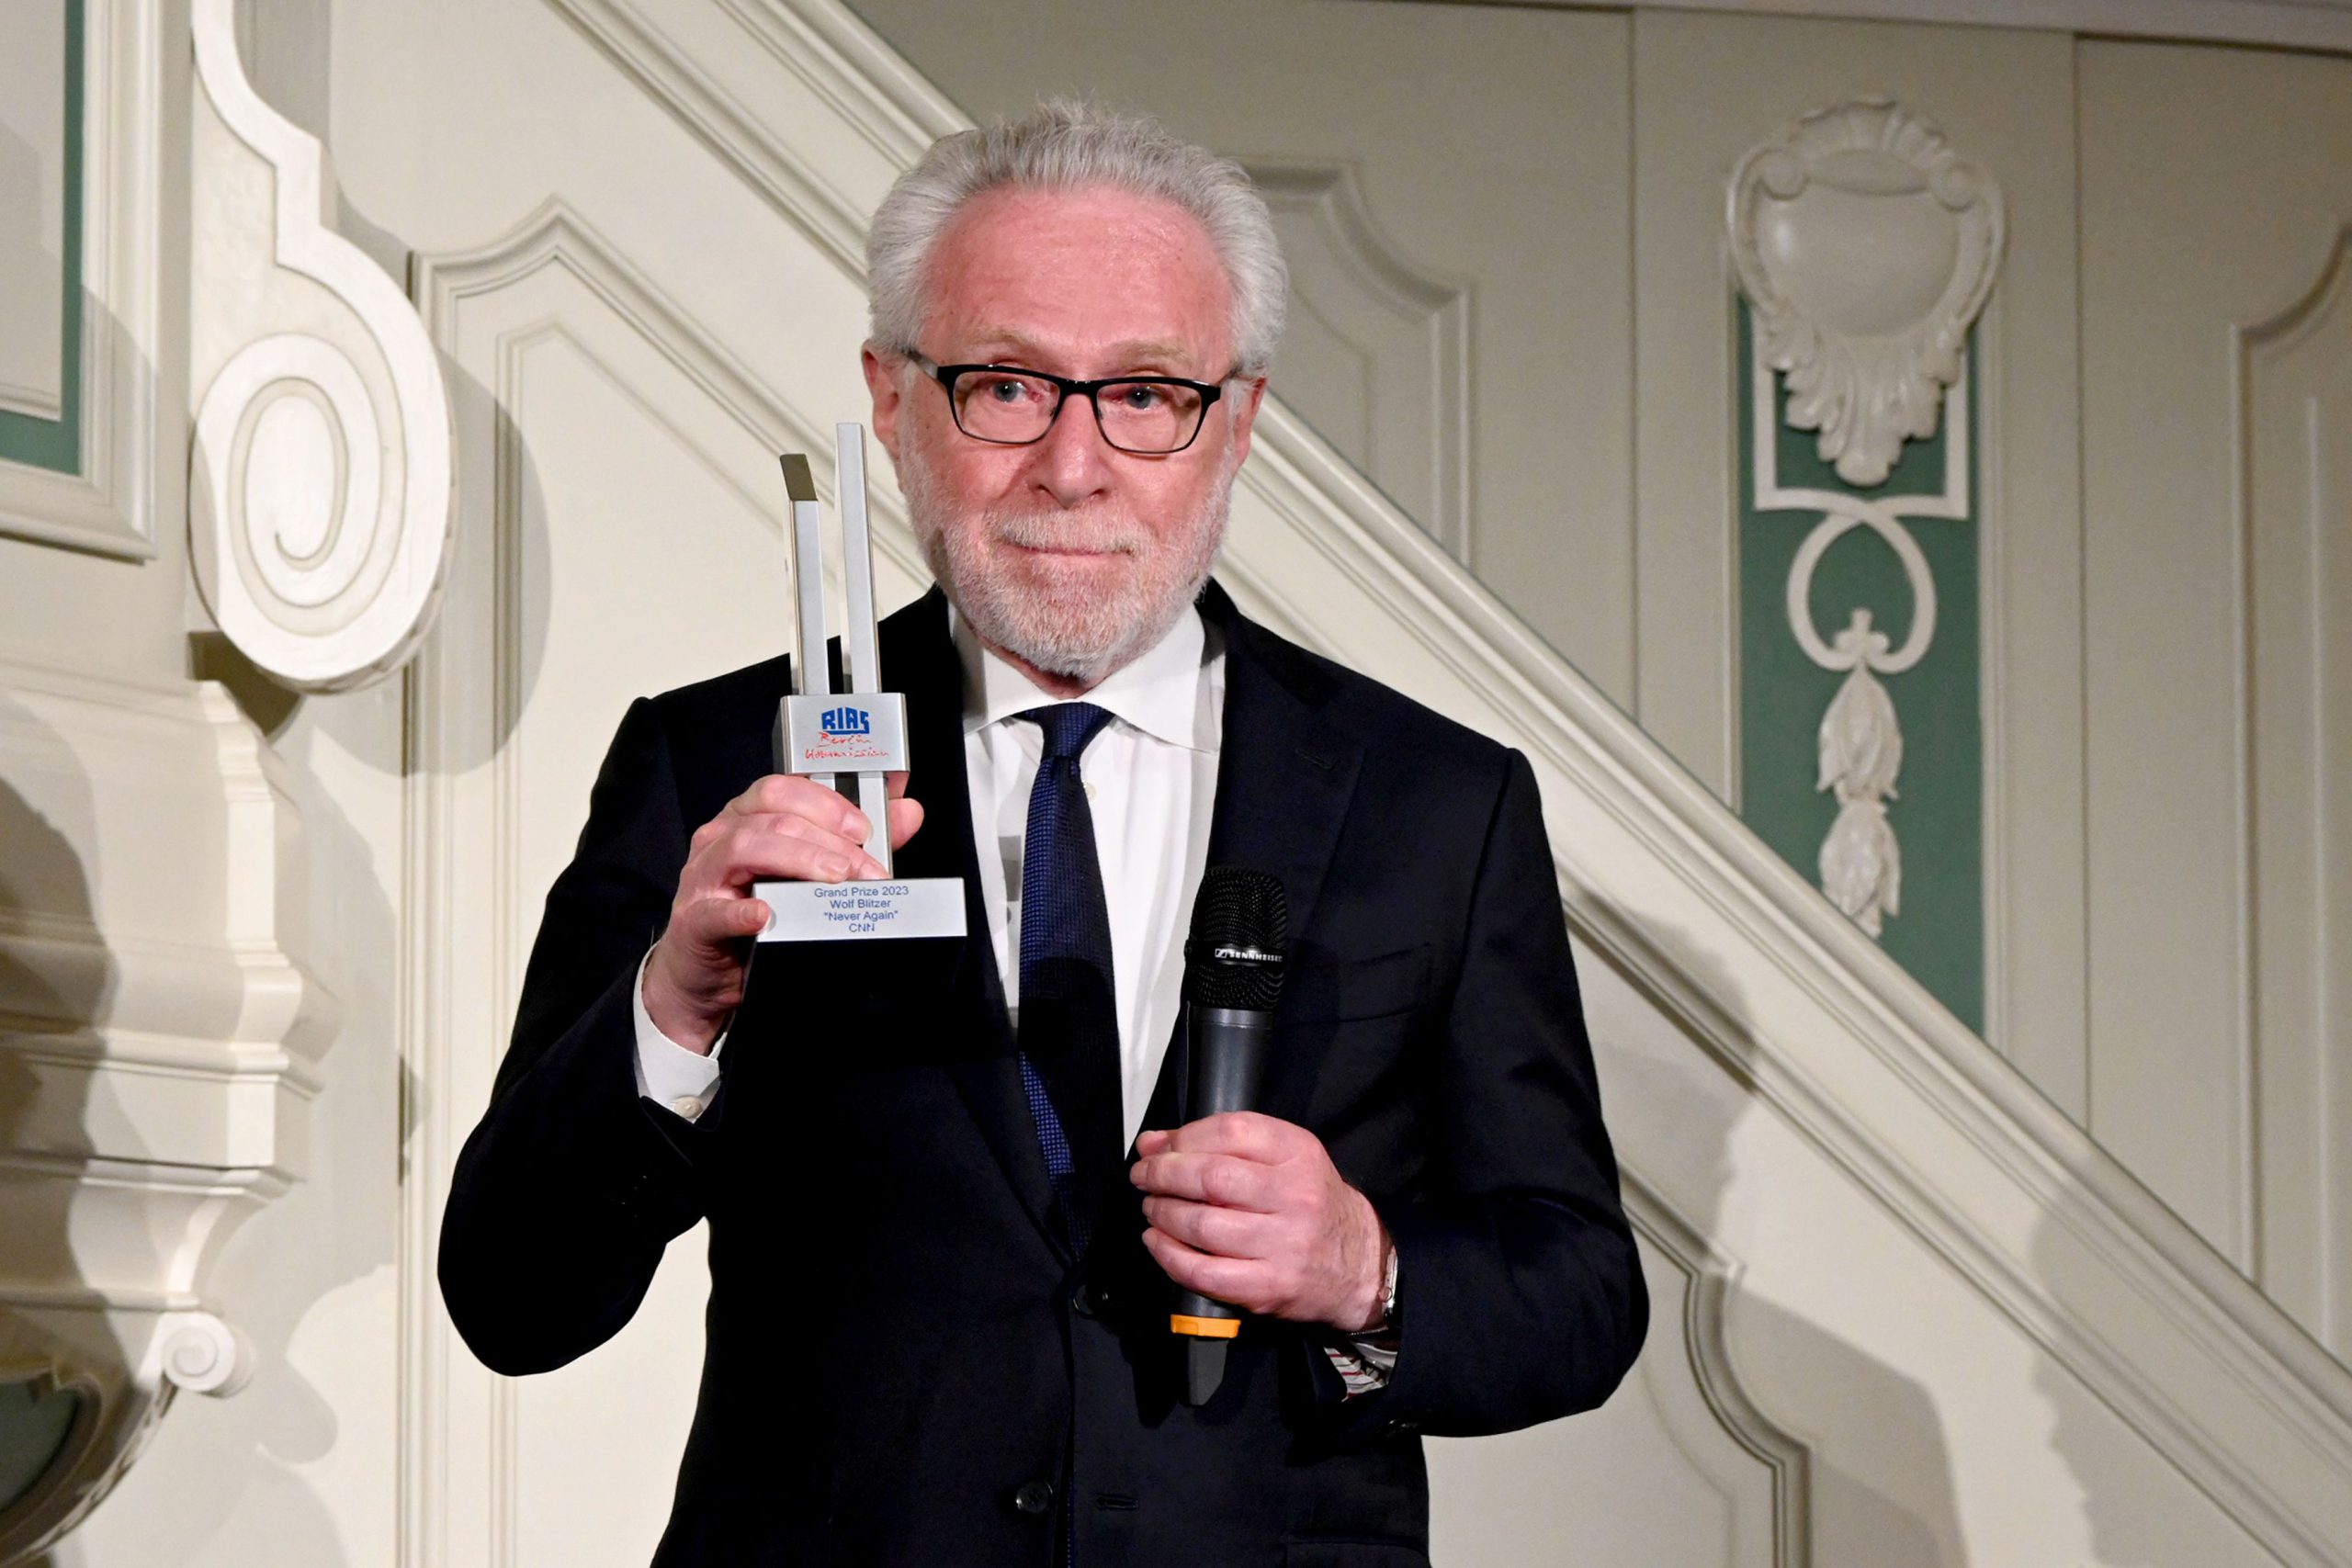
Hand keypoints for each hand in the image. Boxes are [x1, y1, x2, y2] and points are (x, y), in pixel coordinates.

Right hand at [641, 771, 921, 1050]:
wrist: (707, 975)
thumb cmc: (756, 916)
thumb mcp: (806, 875)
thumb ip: (856, 842)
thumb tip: (906, 813)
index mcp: (745, 819)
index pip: (782, 790)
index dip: (827, 804)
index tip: (866, 829)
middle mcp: (720, 839)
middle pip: (773, 819)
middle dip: (828, 841)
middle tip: (866, 870)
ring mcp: (703, 878)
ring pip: (745, 848)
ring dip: (799, 860)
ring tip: (835, 879)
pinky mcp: (694, 921)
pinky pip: (715, 910)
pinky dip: (742, 910)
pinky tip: (766, 914)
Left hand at [1130, 1112, 1391, 1331]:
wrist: (1359, 1263)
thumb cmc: (1311, 1204)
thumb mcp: (1283, 1159)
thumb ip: (1221, 1144)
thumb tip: (1153, 1142)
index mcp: (1298, 1154)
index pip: (1230, 1131)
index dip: (1184, 1137)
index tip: (1160, 1147)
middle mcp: (1294, 1196)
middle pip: (1210, 1178)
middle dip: (1163, 1174)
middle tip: (1144, 1176)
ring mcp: (1283, 1244)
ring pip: (1202, 1224)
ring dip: (1162, 1213)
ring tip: (1152, 1208)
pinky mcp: (1268, 1286)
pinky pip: (1204, 1272)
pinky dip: (1168, 1255)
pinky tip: (1157, 1241)